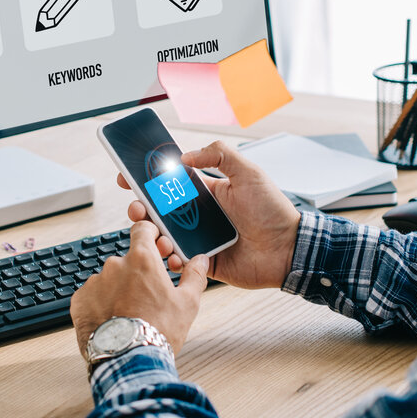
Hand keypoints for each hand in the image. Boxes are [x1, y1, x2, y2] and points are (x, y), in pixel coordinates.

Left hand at [70, 220, 208, 356]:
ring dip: (117, 290)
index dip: (149, 235)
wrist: (128, 360)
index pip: (142, 229)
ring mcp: (95, 282)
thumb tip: (201, 261)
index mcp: (142, 259)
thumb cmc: (159, 331)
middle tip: (146, 297)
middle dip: (136, 274)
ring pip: (109, 280)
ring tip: (128, 315)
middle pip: (127, 260)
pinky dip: (100, 304)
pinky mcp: (80, 300)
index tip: (153, 245)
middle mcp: (115, 264)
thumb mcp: (187, 303)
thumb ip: (194, 276)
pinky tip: (112, 320)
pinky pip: (92, 296)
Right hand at [117, 140, 300, 290]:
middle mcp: (199, 216)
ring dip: (153, 235)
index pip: (170, 183)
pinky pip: (180, 262)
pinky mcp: (204, 263)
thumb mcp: (248, 172)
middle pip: (160, 211)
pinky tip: (173, 255)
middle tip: (136, 208)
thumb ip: (220, 154)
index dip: (148, 179)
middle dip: (142, 208)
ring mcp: (200, 240)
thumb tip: (185, 156)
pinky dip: (171, 259)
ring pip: (165, 237)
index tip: (128, 176)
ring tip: (158, 236)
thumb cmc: (272, 210)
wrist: (288, 249)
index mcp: (207, 192)